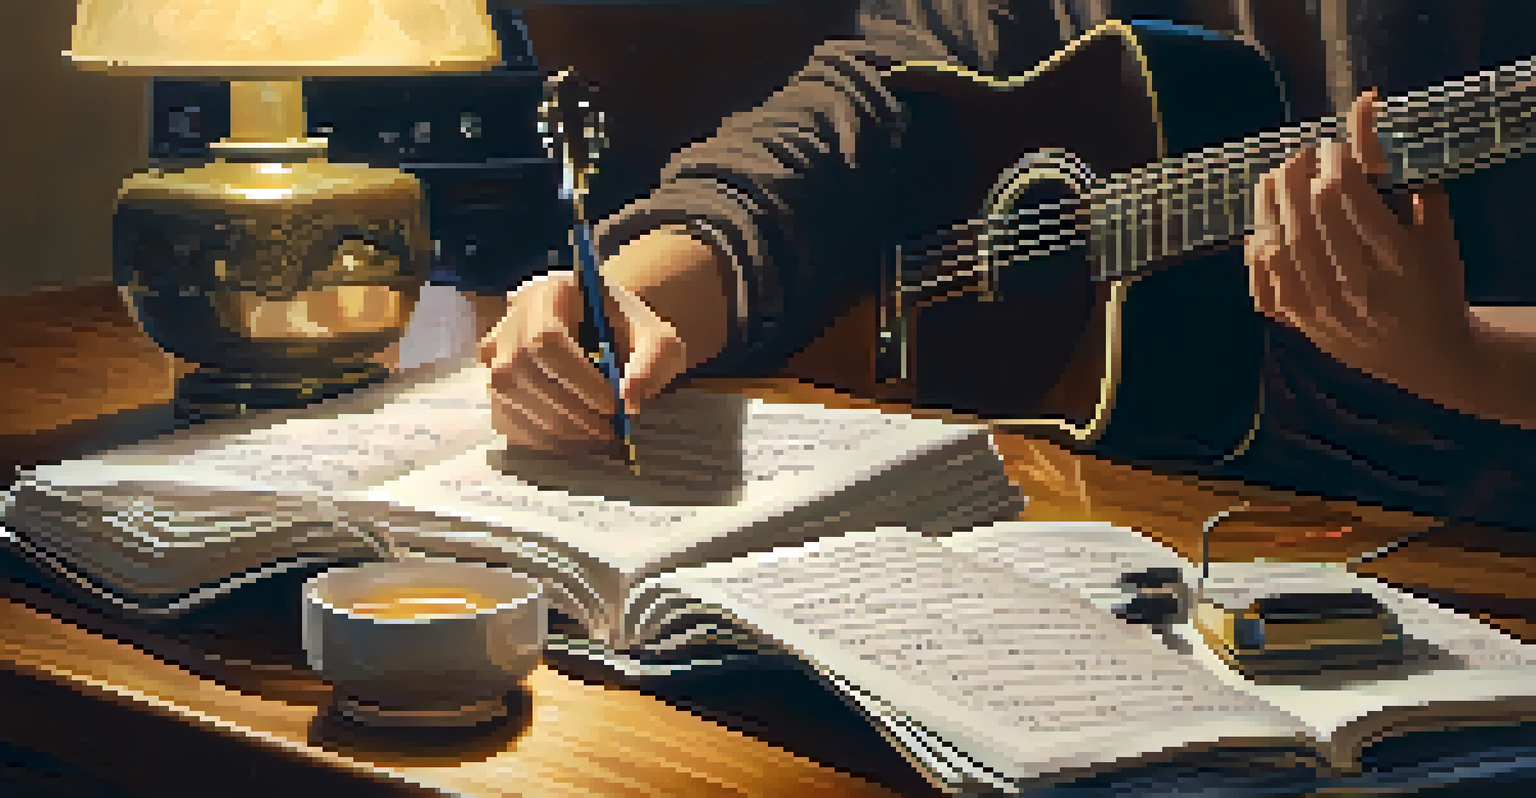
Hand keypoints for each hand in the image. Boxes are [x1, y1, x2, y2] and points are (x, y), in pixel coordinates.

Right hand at [479, 269, 687, 451]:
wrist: (608, 329)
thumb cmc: (633, 332)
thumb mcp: (659, 339)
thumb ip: (653, 364)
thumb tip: (629, 403)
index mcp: (554, 290)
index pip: (547, 338)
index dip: (577, 379)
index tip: (613, 405)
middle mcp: (515, 315)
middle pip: (520, 366)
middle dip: (566, 408)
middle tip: (607, 428)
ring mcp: (497, 346)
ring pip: (507, 393)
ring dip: (552, 425)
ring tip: (595, 432)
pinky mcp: (494, 377)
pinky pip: (501, 411)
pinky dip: (534, 434)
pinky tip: (570, 437)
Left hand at [1246, 89, 1475, 391]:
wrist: (1427, 356)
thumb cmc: (1434, 285)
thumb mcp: (1437, 233)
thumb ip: (1408, 181)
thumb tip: (1367, 117)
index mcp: (1393, 255)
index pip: (1344, 192)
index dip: (1333, 160)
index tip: (1334, 145)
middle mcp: (1353, 282)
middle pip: (1306, 213)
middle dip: (1299, 174)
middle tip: (1302, 155)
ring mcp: (1320, 305)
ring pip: (1279, 243)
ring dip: (1271, 204)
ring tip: (1275, 180)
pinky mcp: (1299, 321)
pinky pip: (1264, 282)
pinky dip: (1258, 252)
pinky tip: (1262, 230)